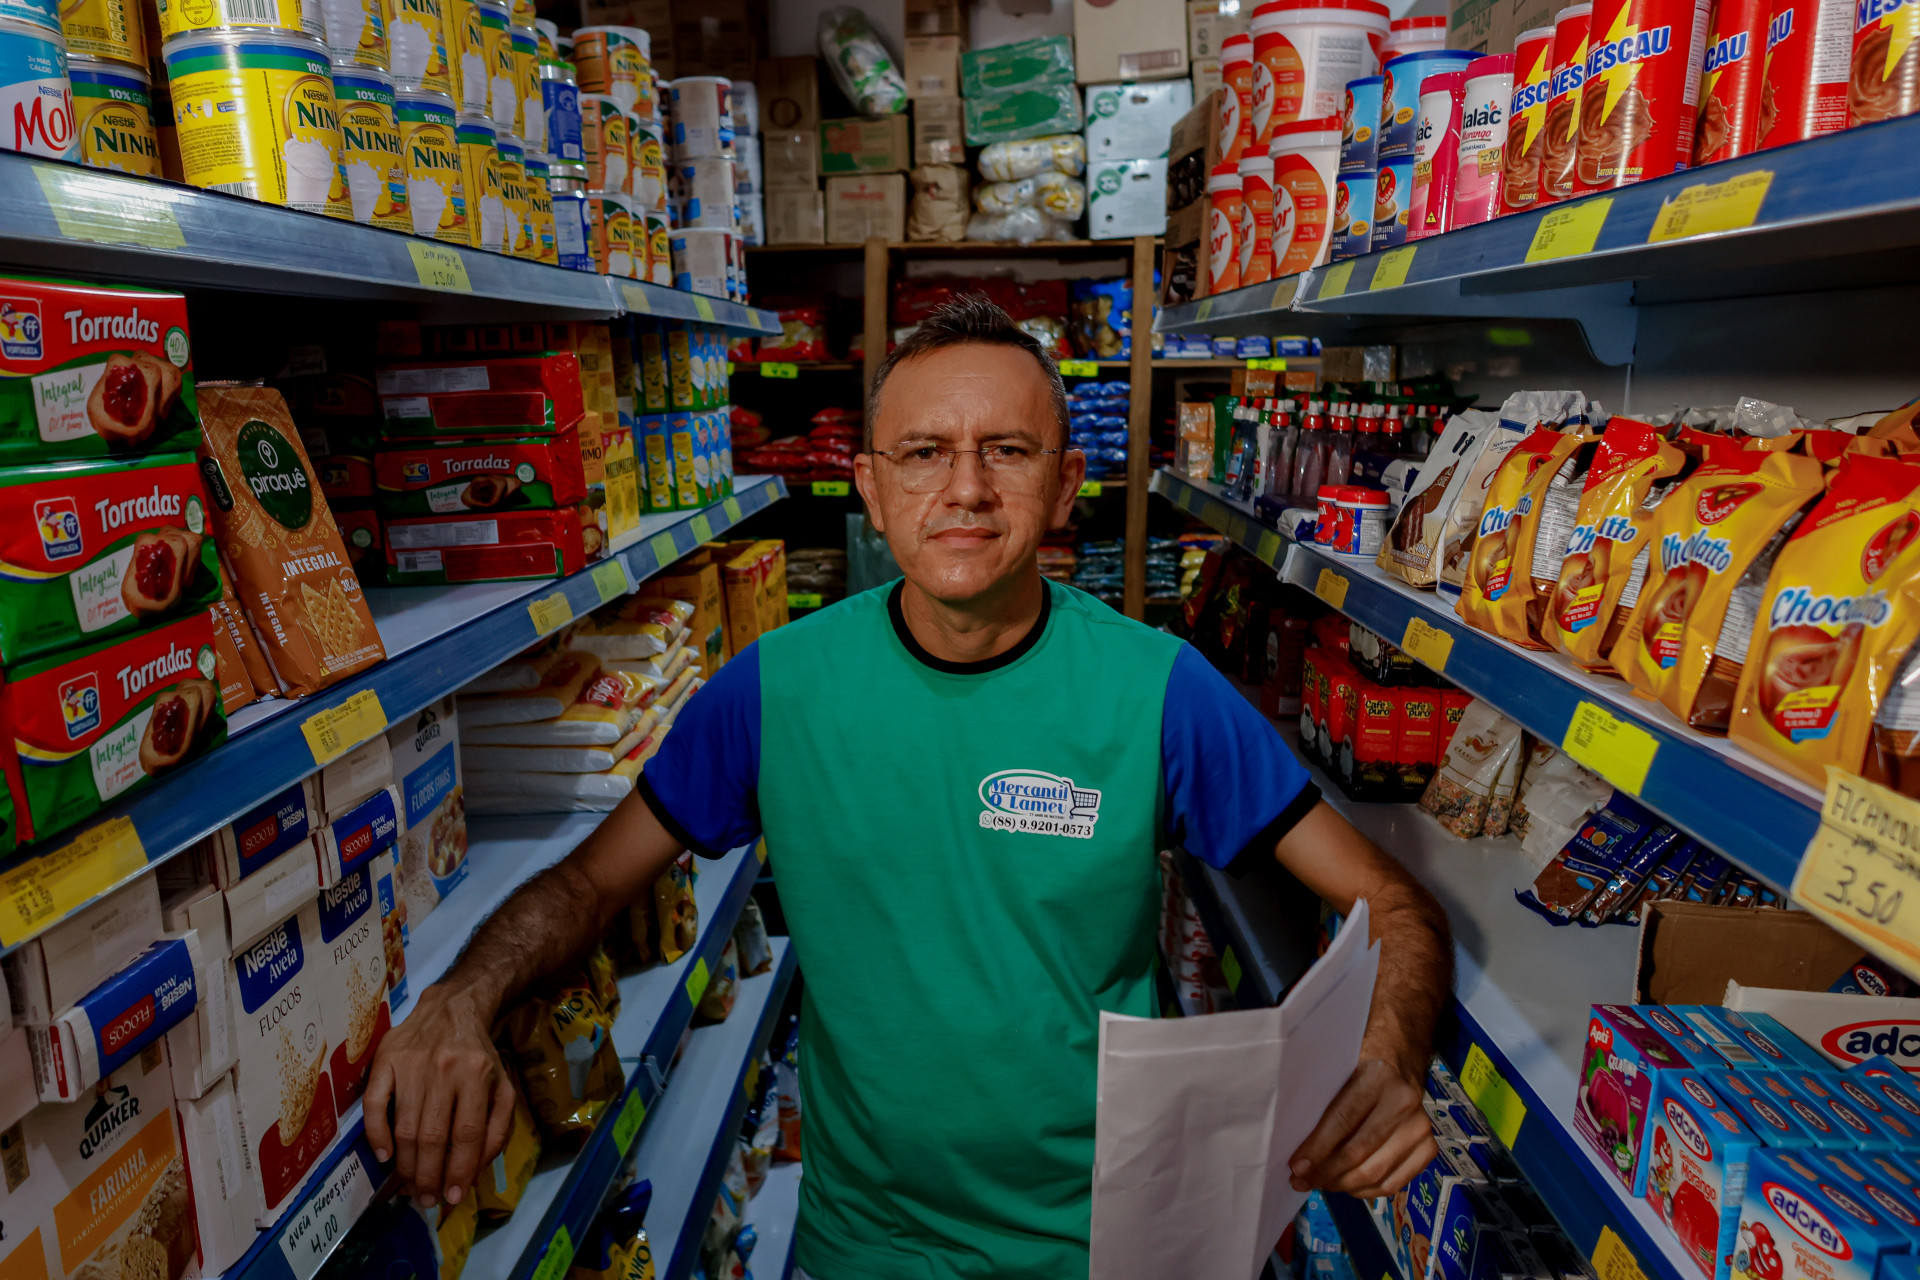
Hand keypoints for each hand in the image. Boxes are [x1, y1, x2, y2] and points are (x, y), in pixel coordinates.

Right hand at [363, 982, 516, 1207]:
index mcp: (478, 1074)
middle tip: (426, 1199)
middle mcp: (444, 1069)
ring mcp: (411, 1064)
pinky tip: (385, 1156)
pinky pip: (374, 1104)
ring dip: (406, 1165)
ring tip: (409, 1187)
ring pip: (405, 1126)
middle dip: (429, 1176)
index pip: (467, 1133)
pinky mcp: (385, 1060)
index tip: (454, 1197)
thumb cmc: (478, 1054)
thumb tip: (475, 1169)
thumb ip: (497, 1127)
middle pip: (433, 1136)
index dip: (460, 1169)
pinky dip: (376, 1134)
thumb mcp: (502, 1085)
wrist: (452, 1007)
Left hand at [1288, 1057, 1435, 1197]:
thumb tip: (1300, 1149)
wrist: (1400, 1058)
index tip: (1296, 1167)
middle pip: (1359, 1152)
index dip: (1317, 1149)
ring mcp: (1419, 1127)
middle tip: (1301, 1181)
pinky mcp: (1428, 1148)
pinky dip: (1365, 1191)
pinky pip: (1393, 1183)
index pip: (1342, 1121)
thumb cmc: (1361, 1064)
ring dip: (1342, 1184)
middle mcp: (1404, 1102)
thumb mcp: (1341, 1069)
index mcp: (1379, 1076)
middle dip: (1325, 1173)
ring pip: (1375, 1172)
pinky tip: (1346, 1185)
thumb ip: (1323, 1101)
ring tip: (1320, 1184)